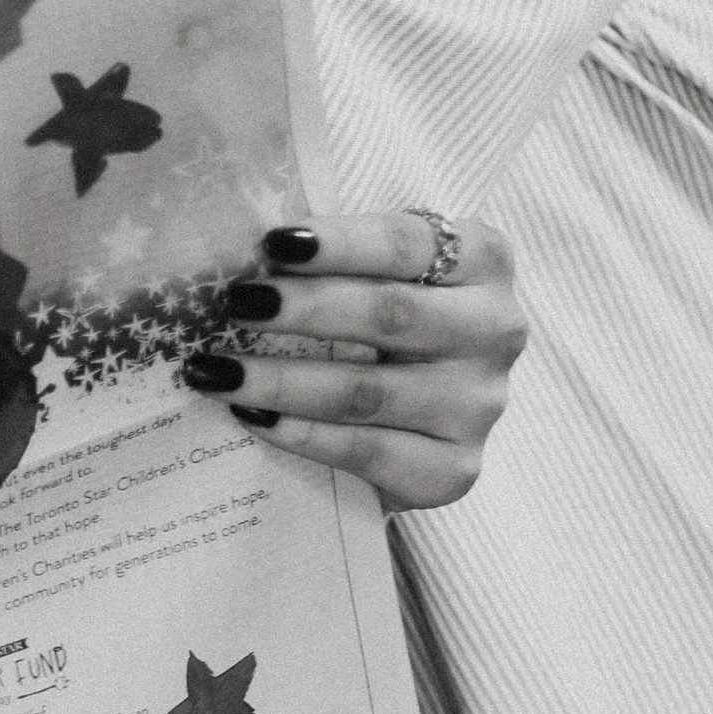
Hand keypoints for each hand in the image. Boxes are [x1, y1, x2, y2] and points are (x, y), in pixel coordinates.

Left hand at [180, 211, 525, 510]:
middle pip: (388, 315)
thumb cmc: (389, 334)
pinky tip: (251, 417)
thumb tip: (253, 254)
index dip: (338, 243)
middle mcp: (496, 331)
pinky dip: (299, 434)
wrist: (422, 429)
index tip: (271, 243)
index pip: (407, 244)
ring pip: (365, 391)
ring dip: (279, 379)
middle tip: (235, 304)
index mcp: (485, 262)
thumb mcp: (382, 277)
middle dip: (302, 310)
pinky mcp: (452, 470)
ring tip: (216, 369)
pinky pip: (362, 450)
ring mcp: (478, 406)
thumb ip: (343, 261)